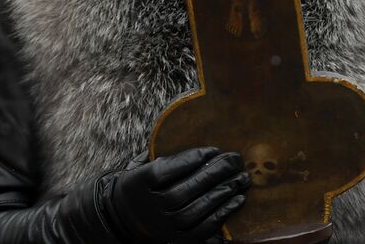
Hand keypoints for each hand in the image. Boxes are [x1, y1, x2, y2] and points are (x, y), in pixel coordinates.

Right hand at [97, 147, 248, 243]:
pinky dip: (222, 214)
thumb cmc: (140, 185)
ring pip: (195, 210)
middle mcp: (149, 208)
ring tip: (240, 178)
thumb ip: (160, 153)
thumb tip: (187, 131)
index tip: (212, 149)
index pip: (163, 171)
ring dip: (222, 193)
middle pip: (182, 191)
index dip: (189, 159)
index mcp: (137, 184)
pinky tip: (237, 199)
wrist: (123, 220)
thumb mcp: (139, 166)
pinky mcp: (176, 240)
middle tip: (234, 160)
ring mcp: (163, 226)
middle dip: (213, 174)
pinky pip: (202, 229)